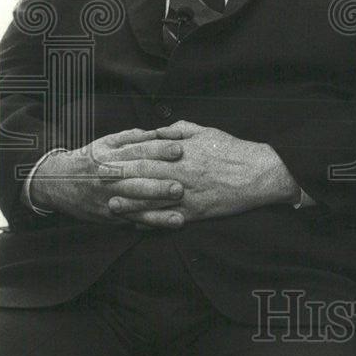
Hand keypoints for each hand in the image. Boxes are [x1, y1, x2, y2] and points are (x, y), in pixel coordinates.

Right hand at [30, 128, 183, 224]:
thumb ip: (131, 137)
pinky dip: (154, 221)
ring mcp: (110, 197)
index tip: (179, 149)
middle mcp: (110, 177)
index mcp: (110, 156)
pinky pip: (134, 218)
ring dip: (158, 204)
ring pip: (136, 200)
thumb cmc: (88, 160)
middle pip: (136, 178)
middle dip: (158, 182)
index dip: (158, 150)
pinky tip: (173, 221)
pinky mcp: (111, 214)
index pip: (137, 151)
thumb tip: (158, 132)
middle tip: (180, 185)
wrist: (55, 182)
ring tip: (179, 203)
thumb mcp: (105, 143)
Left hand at [103, 121, 299, 225]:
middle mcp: (180, 174)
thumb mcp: (206, 132)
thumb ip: (178, 131)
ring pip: (151, 200)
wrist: (258, 173)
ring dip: (130, 203)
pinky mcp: (195, 212)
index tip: (105, 160)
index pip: (145, 155)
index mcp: (181, 153)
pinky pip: (168, 218)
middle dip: (118, 180)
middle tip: (97, 182)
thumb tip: (158, 131)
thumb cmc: (232, 150)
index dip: (123, 158)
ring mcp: (186, 194)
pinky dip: (151, 222)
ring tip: (111, 206)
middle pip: (143, 177)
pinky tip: (138, 224)